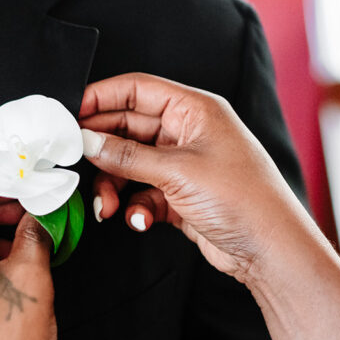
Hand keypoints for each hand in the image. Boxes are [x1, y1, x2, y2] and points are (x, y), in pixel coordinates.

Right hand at [79, 73, 305, 282]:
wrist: (271, 250)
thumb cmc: (243, 199)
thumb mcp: (178, 172)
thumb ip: (127, 156)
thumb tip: (87, 141)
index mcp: (195, 110)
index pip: (137, 89)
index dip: (100, 97)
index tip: (68, 113)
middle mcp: (188, 132)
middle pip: (128, 128)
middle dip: (102, 150)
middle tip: (74, 163)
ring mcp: (184, 165)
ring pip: (131, 165)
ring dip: (113, 185)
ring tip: (106, 207)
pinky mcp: (181, 196)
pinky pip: (143, 193)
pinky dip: (135, 208)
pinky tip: (139, 221)